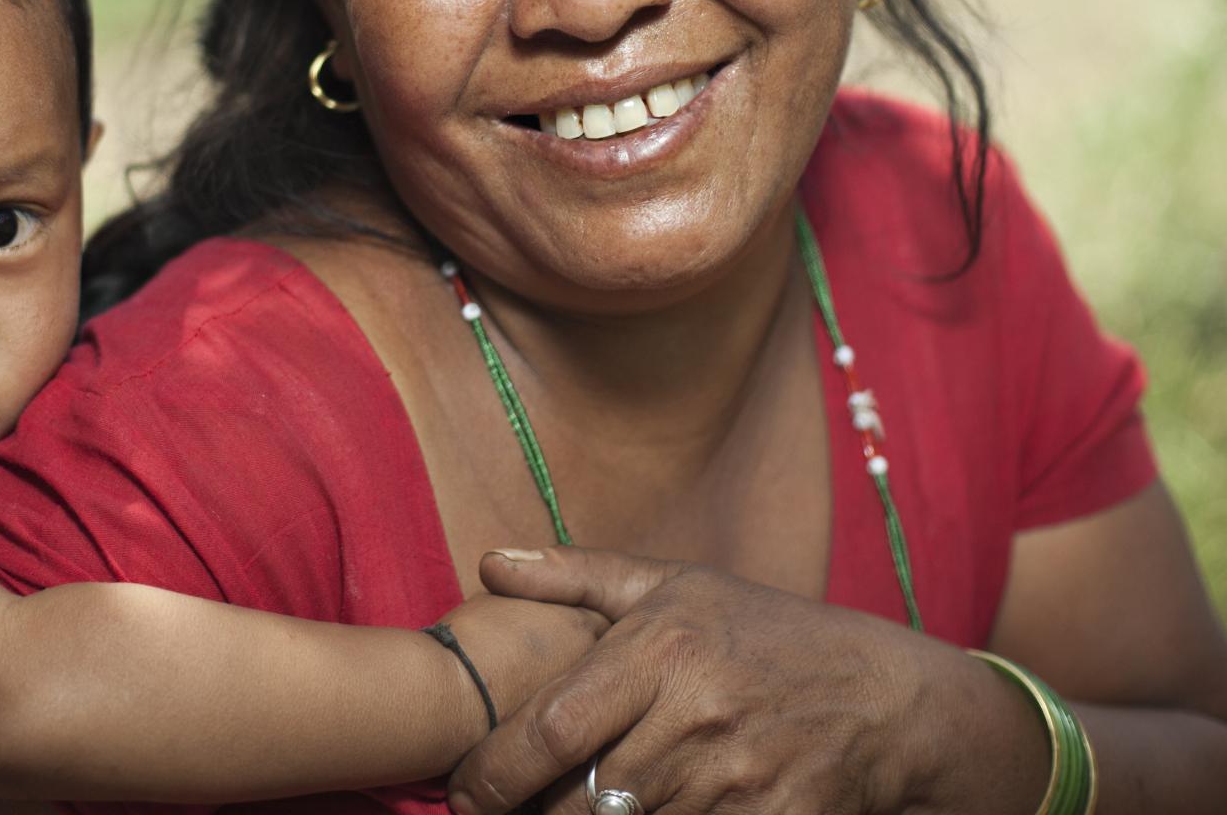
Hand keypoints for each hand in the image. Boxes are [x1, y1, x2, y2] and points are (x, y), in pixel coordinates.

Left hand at [447, 547, 1044, 814]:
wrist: (887, 698)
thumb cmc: (762, 631)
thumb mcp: (675, 585)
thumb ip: (575, 577)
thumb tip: (488, 561)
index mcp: (665, 648)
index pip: (556, 725)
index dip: (497, 769)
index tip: (464, 789)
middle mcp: (699, 715)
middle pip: (580, 796)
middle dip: (529, 814)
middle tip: (496, 813)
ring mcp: (741, 781)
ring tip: (559, 813)